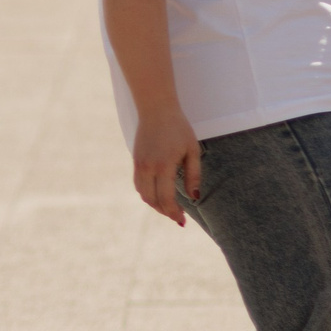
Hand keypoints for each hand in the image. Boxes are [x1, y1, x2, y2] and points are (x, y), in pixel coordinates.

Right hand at [131, 104, 200, 224]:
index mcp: (163, 165)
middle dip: (164, 211)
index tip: (182, 220)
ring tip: (169, 207)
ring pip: (143, 194)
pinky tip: (158, 195)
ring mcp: (139, 164)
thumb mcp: (192, 150)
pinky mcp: (135, 161)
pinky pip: (138, 184)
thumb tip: (194, 197)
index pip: (166, 198)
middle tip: (177, 217)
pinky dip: (147, 194)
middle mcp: (147, 167)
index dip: (173, 212)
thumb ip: (193, 175)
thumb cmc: (178, 128)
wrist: (156, 110)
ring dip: (155, 204)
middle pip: (152, 200)